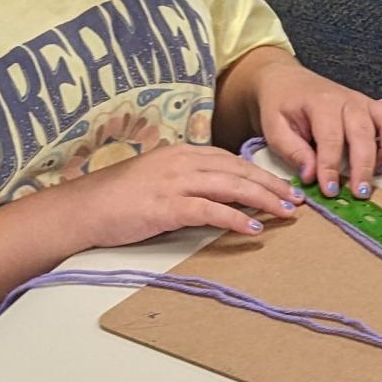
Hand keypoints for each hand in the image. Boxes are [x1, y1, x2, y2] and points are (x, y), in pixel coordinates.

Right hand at [71, 143, 301, 245]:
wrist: (84, 208)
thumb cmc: (117, 199)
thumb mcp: (156, 181)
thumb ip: (186, 182)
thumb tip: (216, 196)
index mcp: (180, 154)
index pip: (230, 160)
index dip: (259, 172)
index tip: (281, 185)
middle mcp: (181, 163)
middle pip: (237, 170)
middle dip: (270, 184)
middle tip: (296, 198)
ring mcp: (174, 183)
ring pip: (230, 186)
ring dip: (262, 199)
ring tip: (285, 212)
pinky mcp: (166, 207)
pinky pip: (210, 211)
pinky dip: (235, 218)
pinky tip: (253, 227)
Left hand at [251, 58, 381, 196]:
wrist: (287, 82)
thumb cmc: (281, 105)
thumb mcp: (275, 128)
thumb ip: (292, 151)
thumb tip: (311, 175)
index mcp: (320, 103)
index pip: (330, 138)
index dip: (331, 167)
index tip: (329, 190)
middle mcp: (346, 100)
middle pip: (362, 133)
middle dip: (362, 166)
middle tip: (359, 192)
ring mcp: (362, 102)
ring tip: (378, 174)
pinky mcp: (371, 108)